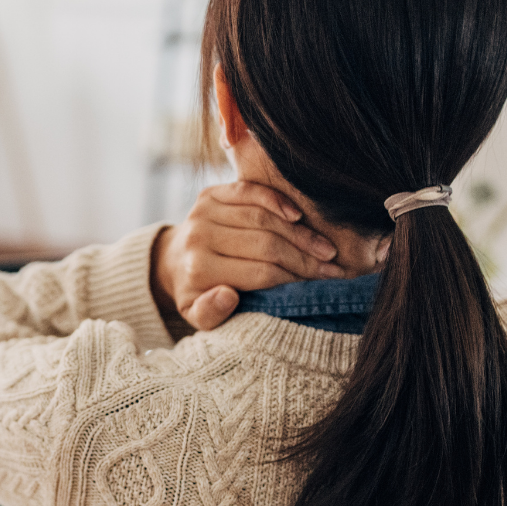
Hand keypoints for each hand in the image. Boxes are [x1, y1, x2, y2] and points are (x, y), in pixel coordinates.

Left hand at [152, 181, 345, 333]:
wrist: (172, 260)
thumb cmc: (196, 292)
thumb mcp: (196, 314)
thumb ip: (210, 313)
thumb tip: (228, 295)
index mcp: (199, 269)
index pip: (260, 272)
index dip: (295, 279)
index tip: (322, 285)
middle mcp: (199, 236)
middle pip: (265, 244)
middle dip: (305, 258)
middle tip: (333, 269)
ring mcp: (204, 211)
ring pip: (263, 218)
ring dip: (300, 233)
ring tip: (326, 249)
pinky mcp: (211, 193)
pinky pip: (250, 191)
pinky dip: (277, 201)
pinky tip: (299, 216)